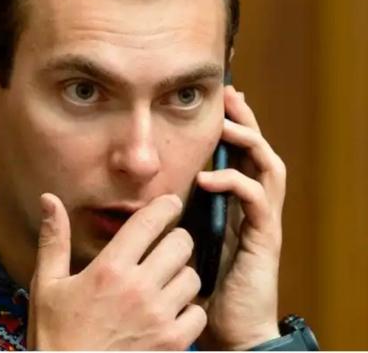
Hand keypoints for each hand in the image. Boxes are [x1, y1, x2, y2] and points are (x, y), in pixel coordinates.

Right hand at [27, 193, 206, 349]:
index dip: (165, 206)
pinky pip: (198, 313)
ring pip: (193, 276)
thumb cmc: (56, 334)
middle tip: (166, 245)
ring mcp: (158, 317)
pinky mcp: (172, 343)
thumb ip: (54, 239)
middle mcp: (138, 288)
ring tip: (166, 279)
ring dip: (182, 273)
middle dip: (176, 239)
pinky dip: (189, 309)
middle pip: (181, 243)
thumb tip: (49, 199)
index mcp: (109, 269)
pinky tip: (171, 310)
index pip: (149, 222)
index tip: (170, 203)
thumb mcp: (47, 284)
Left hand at [195, 85, 284, 349]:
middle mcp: (256, 207)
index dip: (234, 124)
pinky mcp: (264, 239)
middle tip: (229, 95)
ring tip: (224, 126)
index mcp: (239, 203)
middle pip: (260, 151)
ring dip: (247, 142)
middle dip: (246, 120)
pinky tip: (208, 178)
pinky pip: (256, 201)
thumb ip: (181, 211)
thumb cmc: (205, 281)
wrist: (230, 325)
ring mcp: (263, 221)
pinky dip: (233, 183)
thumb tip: (152, 189)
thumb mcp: (189, 236)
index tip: (218, 100)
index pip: (243, 154)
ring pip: (268, 167)